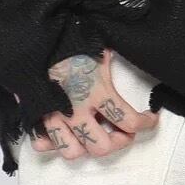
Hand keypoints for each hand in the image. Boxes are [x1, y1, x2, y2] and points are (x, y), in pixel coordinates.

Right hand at [28, 47, 159, 157]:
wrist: (34, 32)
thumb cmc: (69, 35)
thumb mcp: (100, 44)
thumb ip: (113, 58)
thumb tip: (131, 50)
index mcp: (97, 89)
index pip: (128, 120)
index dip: (145, 124)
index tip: (150, 119)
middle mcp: (76, 109)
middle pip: (102, 147)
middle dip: (117, 141)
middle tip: (122, 130)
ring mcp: (53, 115)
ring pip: (72, 152)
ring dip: (86, 145)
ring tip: (94, 132)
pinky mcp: (34, 115)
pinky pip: (42, 144)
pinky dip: (54, 142)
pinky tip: (65, 129)